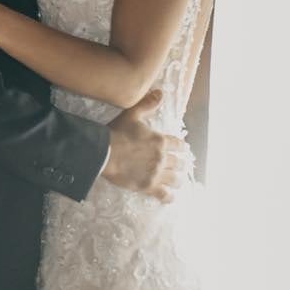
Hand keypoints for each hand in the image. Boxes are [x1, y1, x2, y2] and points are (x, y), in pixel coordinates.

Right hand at [101, 88, 191, 203]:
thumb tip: (160, 92)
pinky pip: (165, 195)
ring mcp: (156, 174)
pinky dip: (170, 196)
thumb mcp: (132, 114)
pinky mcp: (149, 186)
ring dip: (179, 180)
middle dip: (182, 164)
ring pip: (176, 180)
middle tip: (182, 166)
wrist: (105, 153)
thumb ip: (147, 104)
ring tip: (179, 181)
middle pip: (180, 164)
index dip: (182, 147)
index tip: (184, 150)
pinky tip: (171, 197)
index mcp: (160, 141)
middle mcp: (162, 158)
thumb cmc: (117, 133)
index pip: (178, 145)